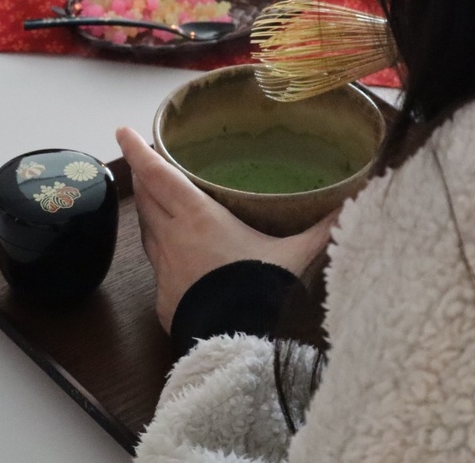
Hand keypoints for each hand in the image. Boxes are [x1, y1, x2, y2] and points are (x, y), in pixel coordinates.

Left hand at [116, 127, 337, 332]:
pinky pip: (156, 264)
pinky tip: (172, 253)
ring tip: (156, 200)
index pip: (158, 176)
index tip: (121, 131)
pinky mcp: (163, 297)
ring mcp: (163, 269)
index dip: (138, 151)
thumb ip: (322, 228)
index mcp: (197, 218)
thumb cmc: (260, 290)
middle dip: (143, 177)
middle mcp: (172, 238)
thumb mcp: (295, 255)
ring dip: (149, 212)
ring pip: (147, 230)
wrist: (236, 344)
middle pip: (146, 198)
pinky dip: (160, 249)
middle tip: (145, 162)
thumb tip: (353, 202)